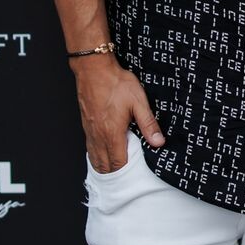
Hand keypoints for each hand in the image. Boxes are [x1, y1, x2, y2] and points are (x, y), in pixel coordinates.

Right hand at [72, 54, 162, 169]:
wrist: (93, 69)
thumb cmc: (116, 83)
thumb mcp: (138, 101)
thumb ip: (148, 124)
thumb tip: (158, 142)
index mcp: (112, 133)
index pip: (118, 163)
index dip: (126, 171)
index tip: (134, 174)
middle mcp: (98, 135)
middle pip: (104, 164)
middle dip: (114, 173)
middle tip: (125, 176)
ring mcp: (90, 130)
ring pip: (94, 157)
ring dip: (103, 166)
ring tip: (113, 170)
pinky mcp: (85, 124)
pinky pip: (89, 147)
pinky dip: (95, 155)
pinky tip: (101, 154)